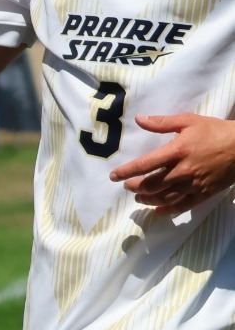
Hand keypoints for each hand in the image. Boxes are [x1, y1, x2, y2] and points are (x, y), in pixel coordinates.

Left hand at [109, 113, 234, 216]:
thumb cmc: (215, 131)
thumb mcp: (189, 121)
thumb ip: (162, 122)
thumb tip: (139, 119)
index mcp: (176, 151)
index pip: (144, 165)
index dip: (126, 172)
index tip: (113, 176)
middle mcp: (182, 171)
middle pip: (151, 184)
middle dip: (134, 187)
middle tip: (127, 186)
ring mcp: (193, 184)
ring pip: (163, 197)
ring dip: (147, 199)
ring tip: (139, 197)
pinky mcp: (203, 194)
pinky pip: (181, 206)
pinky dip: (167, 210)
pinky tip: (157, 210)